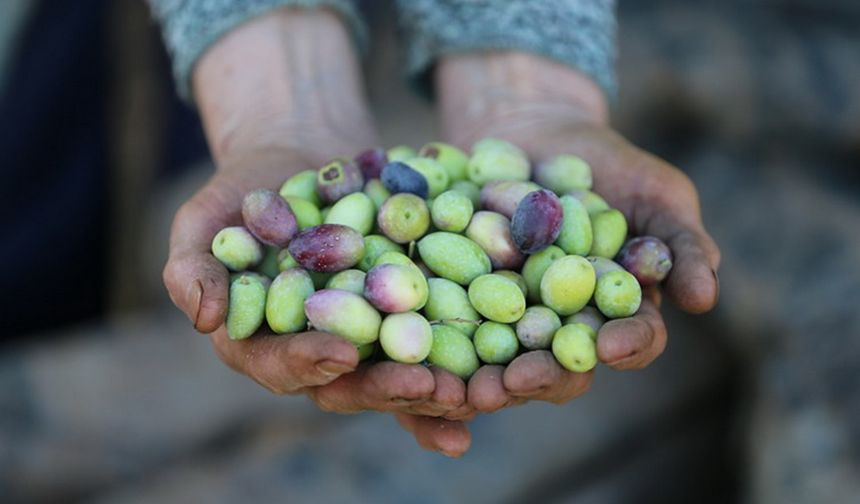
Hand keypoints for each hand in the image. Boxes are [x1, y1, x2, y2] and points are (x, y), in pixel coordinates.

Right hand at [161, 8, 472, 456]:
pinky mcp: (408, 316)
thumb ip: (191, 268)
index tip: (341, 352)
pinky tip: (499, 368)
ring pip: (399, 375)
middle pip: (351, 386)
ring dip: (436, 390)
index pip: (282, 367)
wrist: (301, 161)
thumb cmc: (242, 191)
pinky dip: (465, 358)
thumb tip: (203, 319)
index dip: (309, 364)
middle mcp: (319, 354)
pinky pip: (437, 341)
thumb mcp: (204, 219)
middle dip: (387, 389)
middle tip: (426, 386)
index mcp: (264, 345)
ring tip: (471, 392)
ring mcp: (368, 339)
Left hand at [436, 52, 720, 413]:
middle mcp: (563, 327)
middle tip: (518, 385)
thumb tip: (705, 299)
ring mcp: (508, 319)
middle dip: (540, 379)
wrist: (530, 129)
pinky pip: (446, 327)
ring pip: (499, 361)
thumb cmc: (606, 163)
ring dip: (484, 379)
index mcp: (616, 312)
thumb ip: (680, 242)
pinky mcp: (458, 301)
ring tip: (466, 389)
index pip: (631, 341)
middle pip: (558, 367)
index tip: (611, 346)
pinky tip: (420, 353)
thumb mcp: (654, 191)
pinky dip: (435, 343)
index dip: (624, 347)